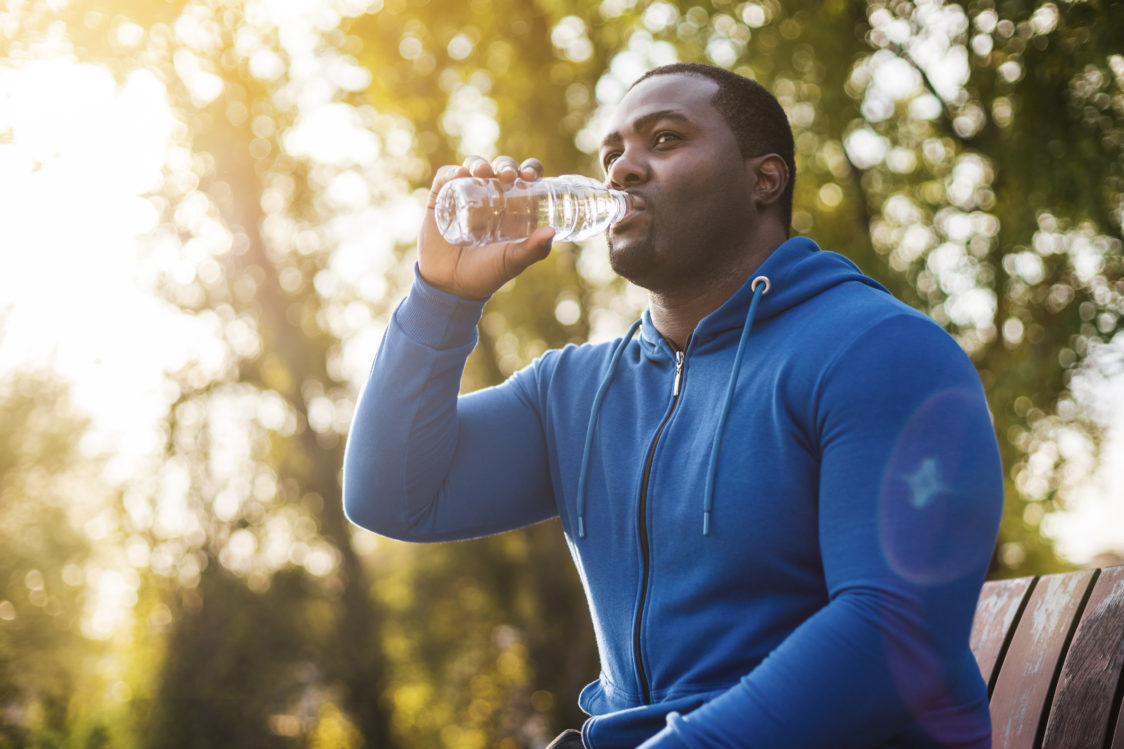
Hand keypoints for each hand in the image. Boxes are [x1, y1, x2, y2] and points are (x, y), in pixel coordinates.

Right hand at [419, 155, 554, 299]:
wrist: (450, 287)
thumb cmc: (486, 274)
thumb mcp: (512, 262)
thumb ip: (533, 250)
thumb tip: (552, 232)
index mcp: (513, 206)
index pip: (524, 178)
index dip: (530, 169)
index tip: (531, 176)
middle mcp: (490, 195)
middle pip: (500, 168)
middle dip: (505, 164)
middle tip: (508, 175)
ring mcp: (464, 195)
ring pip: (473, 167)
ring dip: (479, 163)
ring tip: (483, 172)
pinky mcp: (440, 199)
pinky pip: (445, 178)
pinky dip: (451, 172)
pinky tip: (459, 174)